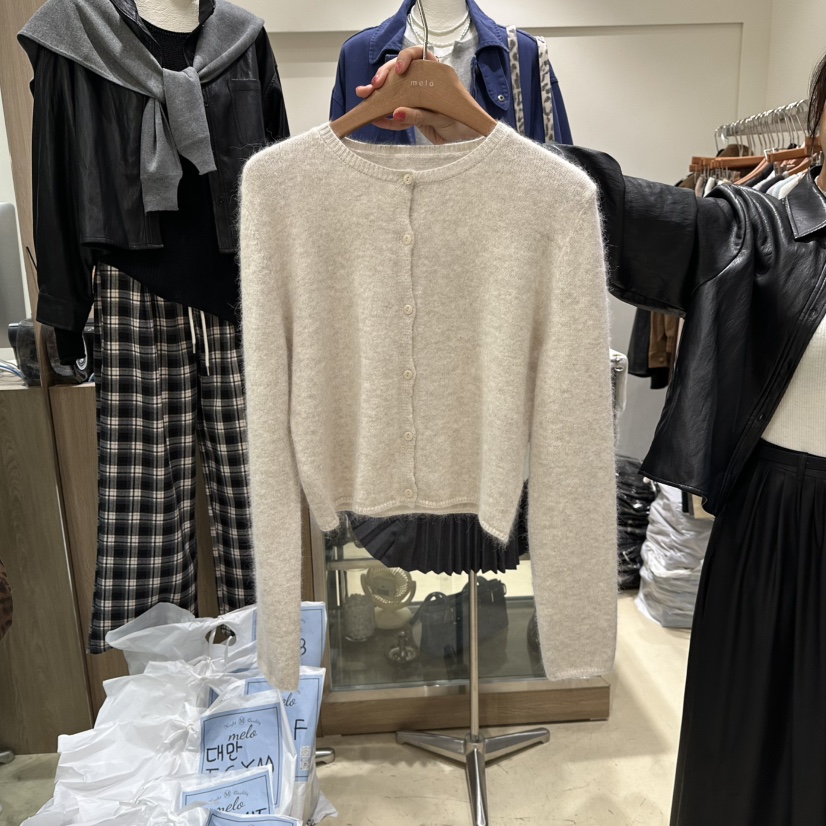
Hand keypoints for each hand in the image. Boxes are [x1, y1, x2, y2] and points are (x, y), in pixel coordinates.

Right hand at [355, 46, 480, 143]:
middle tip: (374, 85)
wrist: (464, 139)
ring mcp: (415, 98)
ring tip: (364, 94)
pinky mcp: (411, 115)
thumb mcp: (441, 116)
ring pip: (393, 91)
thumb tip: (397, 112)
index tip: (400, 69)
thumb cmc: (459, 120)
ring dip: (377, 93)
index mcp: (434, 74)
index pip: (418, 55)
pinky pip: (395, 115)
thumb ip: (419, 115)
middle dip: (384, 75)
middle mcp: (422, 82)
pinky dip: (384, 117)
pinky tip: (373, 117)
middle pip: (399, 72)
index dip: (406, 58)